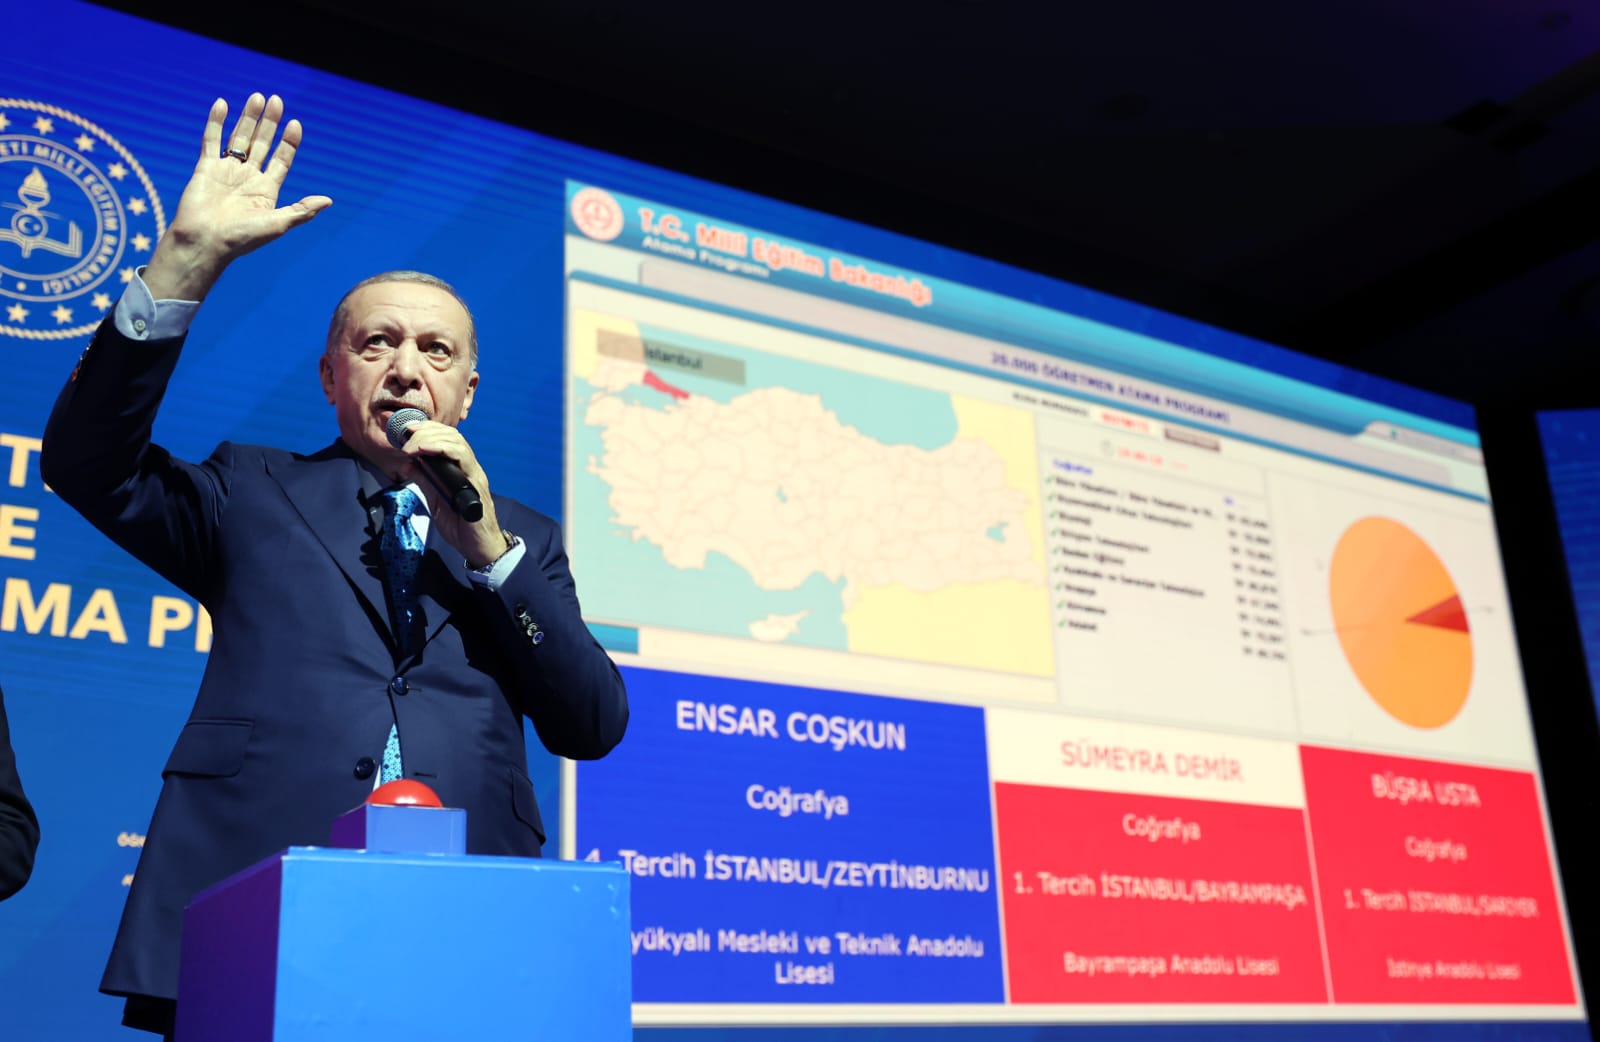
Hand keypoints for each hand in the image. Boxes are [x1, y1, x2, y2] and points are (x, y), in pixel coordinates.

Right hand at [143, 93, 331, 300]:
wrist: (205, 242)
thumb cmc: (242, 238)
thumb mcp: (278, 224)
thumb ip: (302, 210)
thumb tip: (328, 200)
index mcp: (267, 190)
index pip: (281, 159)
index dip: (289, 142)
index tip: (295, 124)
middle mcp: (248, 178)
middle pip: (262, 143)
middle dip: (269, 123)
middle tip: (276, 100)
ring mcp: (227, 171)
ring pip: (239, 138)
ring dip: (248, 118)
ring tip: (257, 97)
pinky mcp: (206, 167)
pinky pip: (211, 140)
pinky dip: (216, 122)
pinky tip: (222, 104)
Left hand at [395, 420, 505, 568]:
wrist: (479, 548)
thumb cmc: (462, 527)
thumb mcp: (436, 500)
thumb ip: (425, 482)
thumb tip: (408, 465)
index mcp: (461, 471)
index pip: (448, 439)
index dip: (428, 429)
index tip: (408, 429)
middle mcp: (470, 468)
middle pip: (452, 436)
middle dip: (427, 429)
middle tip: (406, 433)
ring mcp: (474, 475)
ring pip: (457, 442)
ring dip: (431, 437)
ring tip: (411, 443)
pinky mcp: (475, 485)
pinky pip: (462, 458)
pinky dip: (442, 448)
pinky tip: (425, 449)